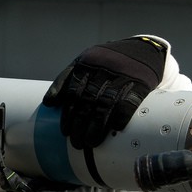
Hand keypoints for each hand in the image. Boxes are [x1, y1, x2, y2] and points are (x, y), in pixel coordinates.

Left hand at [43, 36, 166, 148]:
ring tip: (91, 143)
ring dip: (96, 127)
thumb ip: (66, 80)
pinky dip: (120, 117)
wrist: (143, 49)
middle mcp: (101, 70)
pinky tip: (114, 129)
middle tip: (77, 143)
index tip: (65, 132)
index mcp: (85, 65)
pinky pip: (127, 103)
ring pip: (104, 106)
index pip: (72, 93)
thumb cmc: (107, 60)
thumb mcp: (84, 61)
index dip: (68, 115)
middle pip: (87, 102)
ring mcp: (120, 76)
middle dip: (79, 125)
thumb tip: (48, 103)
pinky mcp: (139, 83)